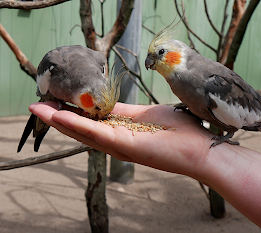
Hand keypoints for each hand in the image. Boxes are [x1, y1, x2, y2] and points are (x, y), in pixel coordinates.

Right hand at [29, 102, 212, 178]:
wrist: (200, 149)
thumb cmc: (181, 131)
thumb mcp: (148, 115)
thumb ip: (126, 112)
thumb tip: (107, 103)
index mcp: (123, 132)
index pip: (92, 121)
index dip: (73, 112)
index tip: (56, 101)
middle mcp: (118, 142)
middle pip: (83, 129)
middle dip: (60, 118)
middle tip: (37, 106)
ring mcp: (122, 146)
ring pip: (84, 133)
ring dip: (60, 121)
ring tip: (39, 110)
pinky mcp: (128, 146)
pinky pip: (98, 134)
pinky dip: (77, 125)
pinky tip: (60, 117)